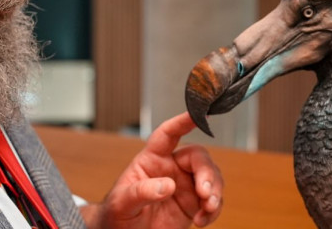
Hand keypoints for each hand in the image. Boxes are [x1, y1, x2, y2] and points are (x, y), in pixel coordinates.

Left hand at [81, 112, 223, 228]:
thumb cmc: (116, 215)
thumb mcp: (121, 203)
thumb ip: (141, 192)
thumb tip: (167, 186)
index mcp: (151, 160)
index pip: (167, 135)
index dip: (181, 122)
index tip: (196, 114)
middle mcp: (171, 168)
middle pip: (198, 158)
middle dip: (207, 173)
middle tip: (205, 192)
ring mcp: (184, 186)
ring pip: (211, 177)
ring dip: (215, 191)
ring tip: (207, 207)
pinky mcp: (193, 205)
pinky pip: (212, 201)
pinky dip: (213, 210)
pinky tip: (202, 220)